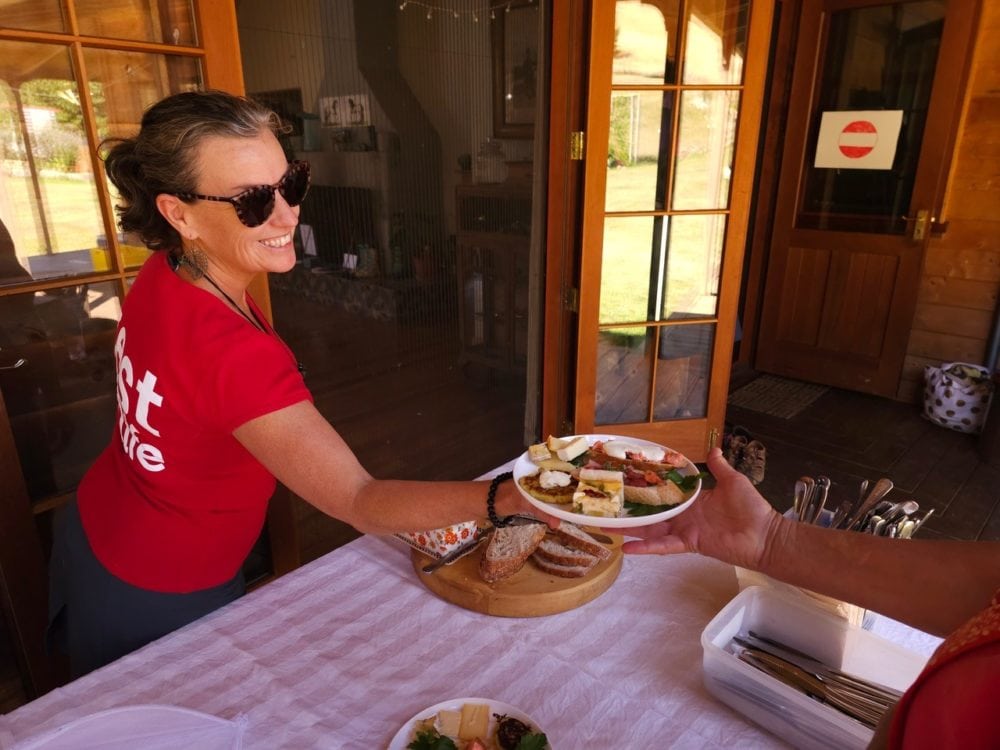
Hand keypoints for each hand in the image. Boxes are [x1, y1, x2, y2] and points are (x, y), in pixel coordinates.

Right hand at [610, 447, 783, 569]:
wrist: (764, 535)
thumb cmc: (751, 508)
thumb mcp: (733, 481)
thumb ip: (719, 467)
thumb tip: (713, 449)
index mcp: (693, 500)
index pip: (665, 493)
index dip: (648, 488)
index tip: (629, 481)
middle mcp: (684, 516)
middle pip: (652, 513)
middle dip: (631, 511)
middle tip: (608, 507)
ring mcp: (684, 531)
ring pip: (651, 530)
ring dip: (630, 530)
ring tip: (606, 527)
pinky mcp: (687, 544)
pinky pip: (663, 546)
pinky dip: (646, 548)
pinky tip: (626, 548)